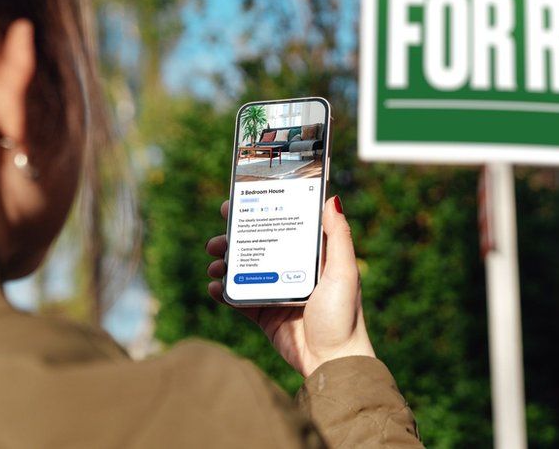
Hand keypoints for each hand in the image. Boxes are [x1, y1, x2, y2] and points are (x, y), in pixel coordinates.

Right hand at [205, 196, 375, 377]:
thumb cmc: (344, 315)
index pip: (283, 225)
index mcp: (312, 256)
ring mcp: (276, 292)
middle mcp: (292, 270)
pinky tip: (214, 287)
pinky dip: (223, 292)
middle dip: (234, 239)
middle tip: (218, 237)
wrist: (331, 360)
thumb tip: (331, 199)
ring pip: (244, 270)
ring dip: (225, 264)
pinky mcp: (265, 314)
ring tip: (215, 264)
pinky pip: (238, 299)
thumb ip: (338, 236)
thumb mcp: (344, 271)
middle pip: (258, 246)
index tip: (238, 203)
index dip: (261, 212)